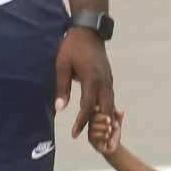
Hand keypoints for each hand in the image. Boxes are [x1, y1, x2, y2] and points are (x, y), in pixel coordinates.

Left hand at [55, 26, 113, 143]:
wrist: (89, 30)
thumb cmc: (72, 47)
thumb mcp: (62, 65)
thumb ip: (62, 87)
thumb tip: (60, 108)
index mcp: (91, 79)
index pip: (87, 106)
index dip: (81, 122)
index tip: (75, 134)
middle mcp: (103, 81)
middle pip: (104, 109)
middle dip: (99, 125)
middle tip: (92, 140)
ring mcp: (108, 79)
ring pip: (109, 103)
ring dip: (105, 118)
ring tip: (98, 132)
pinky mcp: (109, 77)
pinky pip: (110, 96)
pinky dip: (107, 108)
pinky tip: (102, 116)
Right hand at [90, 109, 123, 155]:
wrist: (114, 146)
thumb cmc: (114, 133)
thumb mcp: (118, 123)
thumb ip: (119, 117)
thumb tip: (120, 111)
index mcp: (97, 118)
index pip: (93, 111)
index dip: (95, 108)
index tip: (99, 108)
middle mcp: (92, 124)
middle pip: (92, 118)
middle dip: (102, 118)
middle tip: (109, 121)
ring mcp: (90, 132)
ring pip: (93, 126)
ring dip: (103, 127)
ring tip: (110, 130)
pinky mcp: (91, 140)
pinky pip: (93, 135)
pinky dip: (102, 135)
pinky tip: (107, 136)